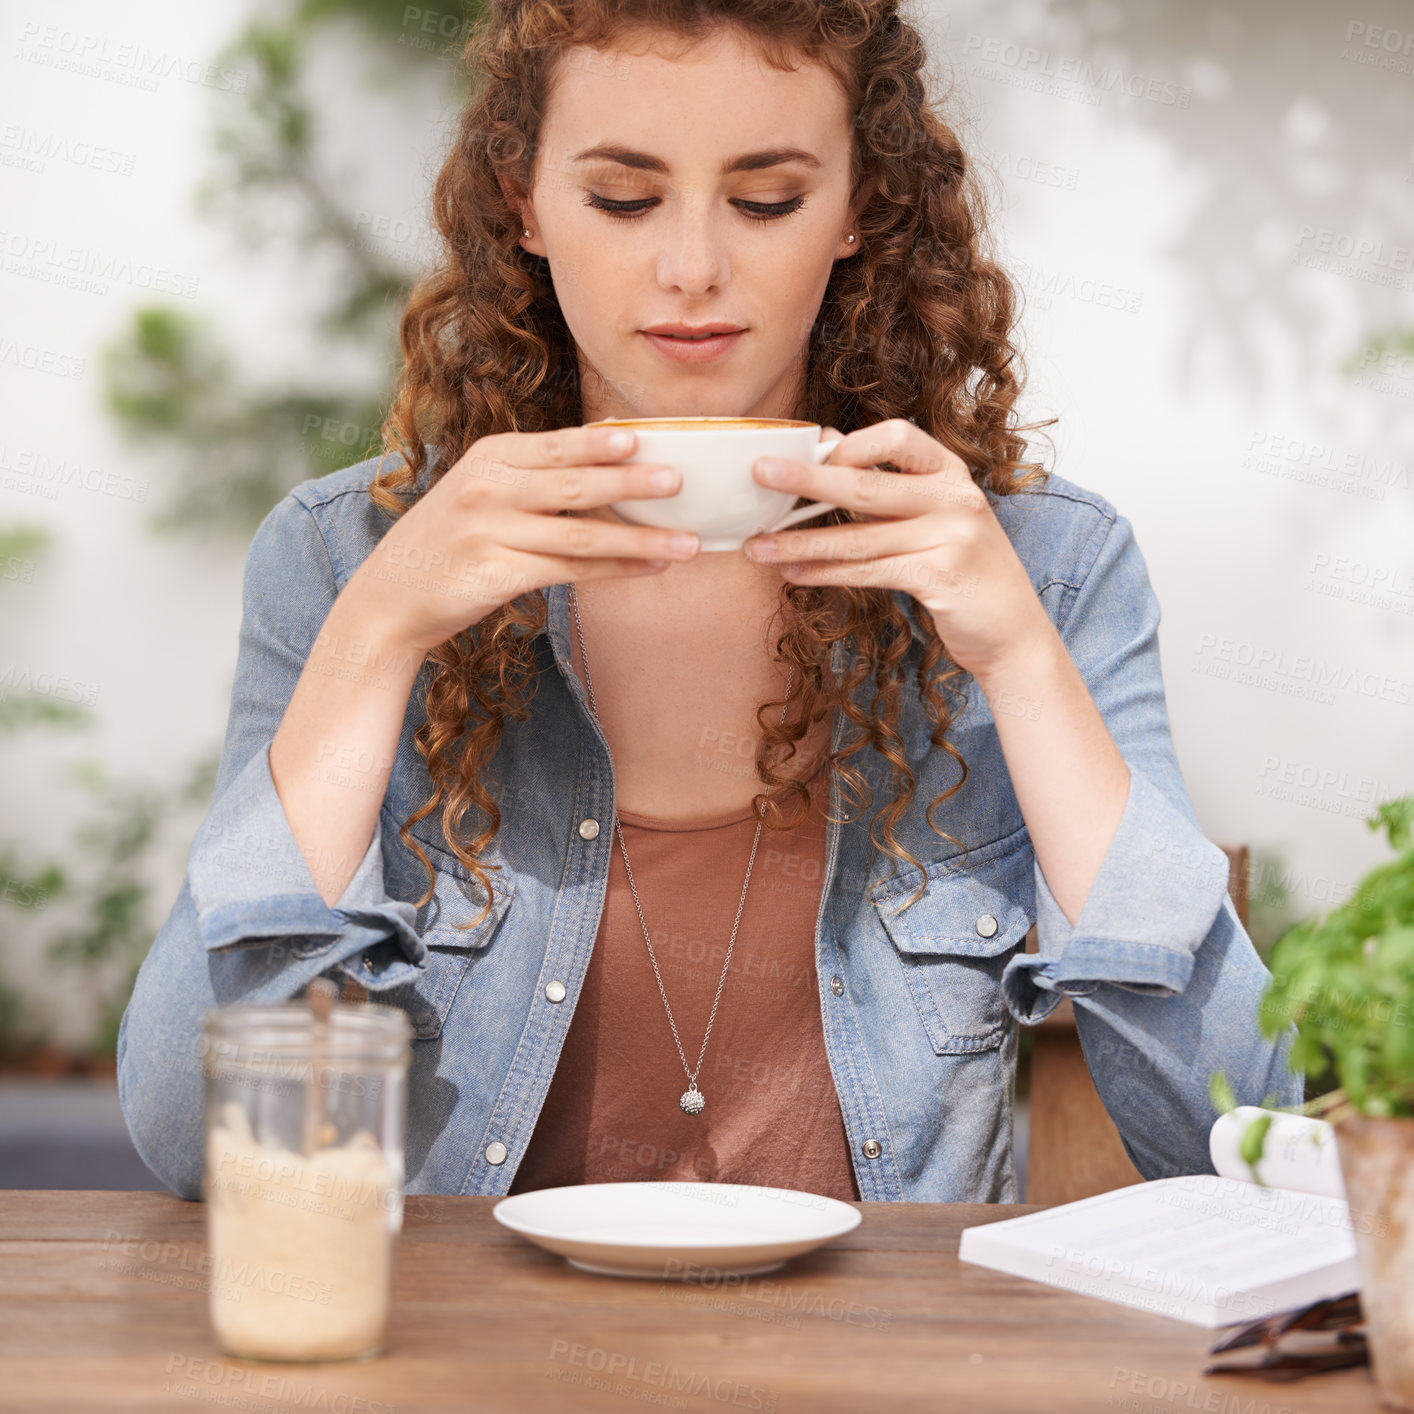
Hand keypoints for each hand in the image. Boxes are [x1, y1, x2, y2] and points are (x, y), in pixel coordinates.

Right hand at [344, 424, 698, 654]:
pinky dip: (615, 568)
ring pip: (581, 532)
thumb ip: (529, 479)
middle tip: (680, 481)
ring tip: (687, 541)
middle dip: (632, 483)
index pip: (556, 446)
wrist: (389, 600)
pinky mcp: (497, 576)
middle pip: (574, 484)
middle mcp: (488, 489)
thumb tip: (606, 468)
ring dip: (640, 538)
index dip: (602, 444)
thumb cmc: (446, 546)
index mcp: (488, 458)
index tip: (646, 439)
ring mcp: (491, 533)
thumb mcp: (478, 494)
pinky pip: (570, 571)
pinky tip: (649, 568)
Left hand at [741, 417, 1052, 681]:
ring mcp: (952, 537)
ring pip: (858, 537)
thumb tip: (828, 448)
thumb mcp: (937, 518)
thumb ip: (891, 487)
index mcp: (952, 473)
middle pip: (867, 485)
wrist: (1013, 633)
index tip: (811, 453)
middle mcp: (956, 498)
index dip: (850, 444)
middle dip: (806, 480)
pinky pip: (867, 572)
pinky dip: (825, 574)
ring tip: (759, 546)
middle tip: (759, 474)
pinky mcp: (940, 577)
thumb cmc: (965, 572)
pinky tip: (794, 574)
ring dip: (801, 542)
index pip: (897, 437)